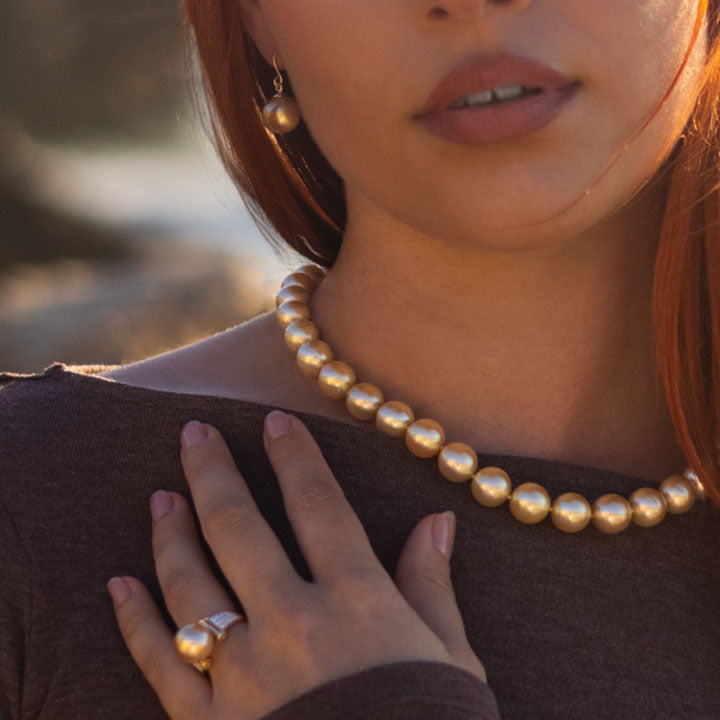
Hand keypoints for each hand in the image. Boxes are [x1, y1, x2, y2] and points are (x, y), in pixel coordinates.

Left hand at [107, 410, 486, 719]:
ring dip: (170, 536)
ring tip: (161, 498)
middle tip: (194, 434)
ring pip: (191, 586)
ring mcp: (245, 677)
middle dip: (214, 473)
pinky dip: (135, 623)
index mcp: (358, 604)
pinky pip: (160, 665)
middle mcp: (294, 627)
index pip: (318, 506)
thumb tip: (437, 521)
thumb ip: (432, 586)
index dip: (295, 457)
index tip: (275, 421)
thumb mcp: (449, 660)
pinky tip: (119, 585)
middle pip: (240, 529)